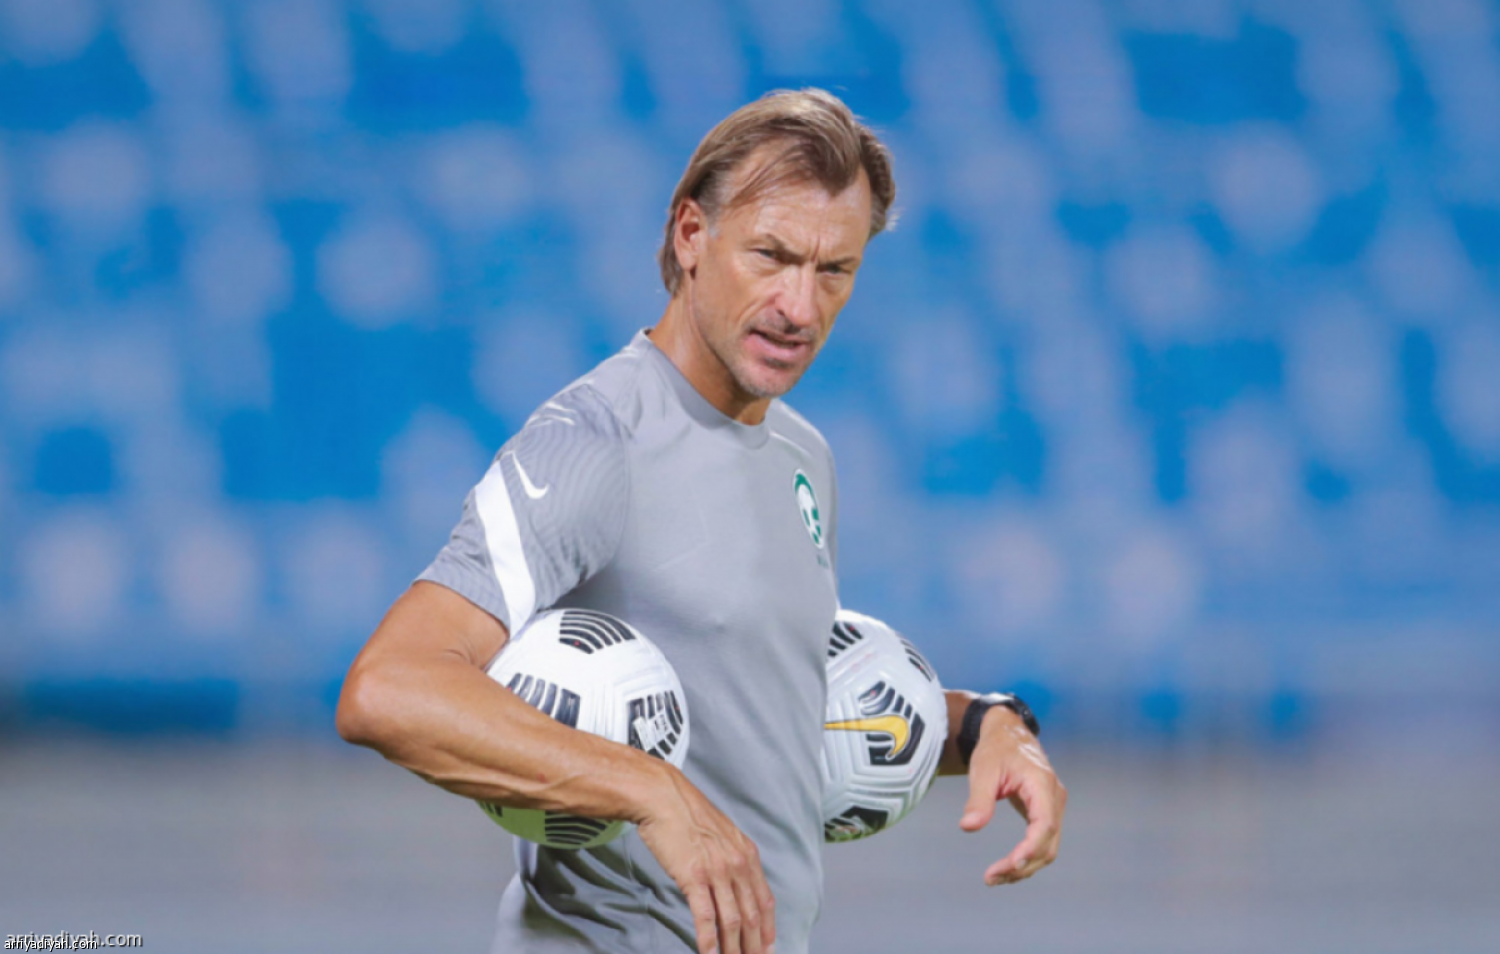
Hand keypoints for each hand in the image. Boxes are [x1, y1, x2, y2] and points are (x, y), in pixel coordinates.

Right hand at [635, 765, 776, 953]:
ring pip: (733, 921)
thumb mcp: (722, 835)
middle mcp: (737, 865)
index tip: (768, 948)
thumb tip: (733, 884)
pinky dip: (709, 941)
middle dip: (755, 946)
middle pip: (752, 916)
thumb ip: (732, 859)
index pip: (765, 900)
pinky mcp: (694, 877)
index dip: (768, 928)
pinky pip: (706, 916)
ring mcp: (717, 872)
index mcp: (747, 855)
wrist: (663, 798)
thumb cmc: (688, 815)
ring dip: (734, 949)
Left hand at [959, 707, 1066, 885]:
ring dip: (1024, 867)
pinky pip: (1042, 841)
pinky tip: (1006, 867)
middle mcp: (1054, 798)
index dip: (1030, 848)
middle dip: (1022, 865)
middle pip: (1048, 843)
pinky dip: (1026, 857)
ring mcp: (1053, 806)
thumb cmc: (996, 749)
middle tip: (991, 878)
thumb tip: (968, 827)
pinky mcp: (1046, 812)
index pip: (1045, 824)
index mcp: (1042, 784)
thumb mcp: (983, 769)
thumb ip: (978, 799)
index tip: (1010, 864)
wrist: (1008, 733)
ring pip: (1047, 847)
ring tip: (995, 878)